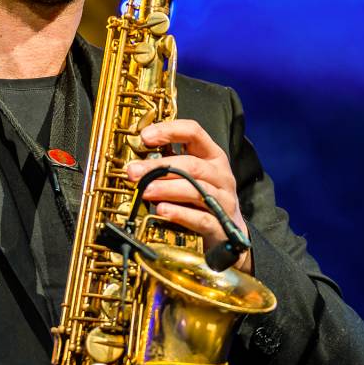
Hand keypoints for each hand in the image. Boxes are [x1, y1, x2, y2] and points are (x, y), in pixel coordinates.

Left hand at [125, 119, 252, 272]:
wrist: (229, 233)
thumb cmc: (204, 200)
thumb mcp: (190, 177)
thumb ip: (170, 166)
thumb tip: (137, 163)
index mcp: (213, 156)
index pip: (194, 132)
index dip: (169, 131)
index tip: (145, 136)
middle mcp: (220, 175)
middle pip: (191, 164)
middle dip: (159, 167)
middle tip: (134, 172)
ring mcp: (223, 200)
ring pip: (195, 189)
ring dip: (166, 188)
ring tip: (145, 191)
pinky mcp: (221, 225)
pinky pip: (201, 218)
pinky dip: (180, 214)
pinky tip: (162, 211)